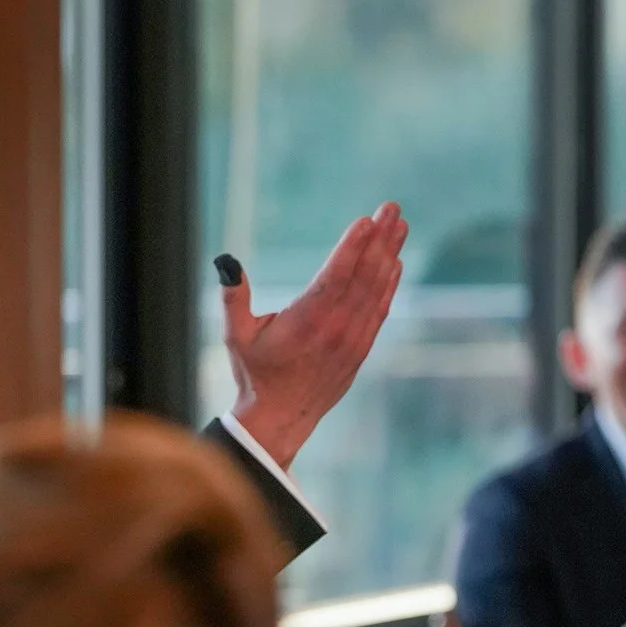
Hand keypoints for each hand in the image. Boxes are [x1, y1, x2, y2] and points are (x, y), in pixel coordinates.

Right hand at [219, 202, 408, 465]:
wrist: (279, 418)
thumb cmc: (254, 373)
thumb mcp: (235, 337)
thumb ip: (233, 298)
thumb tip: (226, 263)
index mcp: (306, 321)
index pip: (335, 276)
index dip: (353, 246)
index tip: (367, 220)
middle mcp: (335, 328)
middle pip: (363, 275)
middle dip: (379, 239)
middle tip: (392, 208)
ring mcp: (352, 339)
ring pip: (376, 290)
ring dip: (389, 255)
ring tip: (399, 225)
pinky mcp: (360, 348)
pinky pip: (379, 310)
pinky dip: (389, 284)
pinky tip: (395, 263)